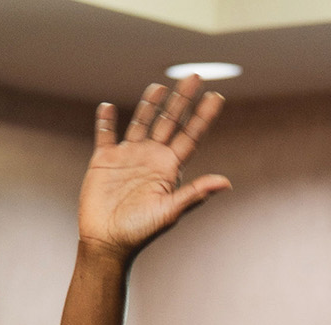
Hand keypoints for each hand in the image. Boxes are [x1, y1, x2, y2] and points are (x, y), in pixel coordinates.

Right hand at [78, 76, 229, 256]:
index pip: (190, 136)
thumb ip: (195, 193)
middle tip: (194, 76)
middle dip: (181, 100)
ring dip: (149, 103)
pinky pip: (105, 134)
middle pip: (169, 122)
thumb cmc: (141, 232)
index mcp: (169, 169)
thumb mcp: (170, 211)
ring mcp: (128, 157)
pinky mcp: (105, 159)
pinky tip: (108, 106)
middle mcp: (151, 158)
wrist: (108, 242)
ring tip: (160, 86)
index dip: (203, 116)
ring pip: (141, 122)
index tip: (217, 96)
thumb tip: (226, 182)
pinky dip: (106, 120)